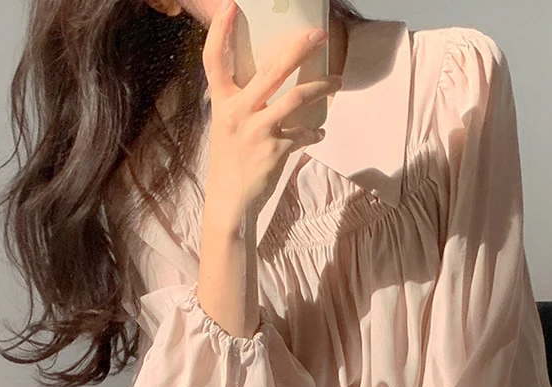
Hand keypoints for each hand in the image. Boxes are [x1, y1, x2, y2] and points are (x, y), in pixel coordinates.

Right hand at [201, 0, 342, 222]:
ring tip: (337, 82)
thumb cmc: (230, 162)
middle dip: (298, 49)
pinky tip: (320, 134)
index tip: (231, 7)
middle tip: (319, 35)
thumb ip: (243, 104)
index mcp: (222, 102)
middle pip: (271, 69)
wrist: (230, 201)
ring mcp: (257, 130)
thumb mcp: (228, 127)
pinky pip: (303, 134)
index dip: (220, 31)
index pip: (214, 60)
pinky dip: (314, 133)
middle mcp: (238, 112)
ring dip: (322, 88)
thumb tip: (270, 84)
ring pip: (296, 98)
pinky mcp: (274, 150)